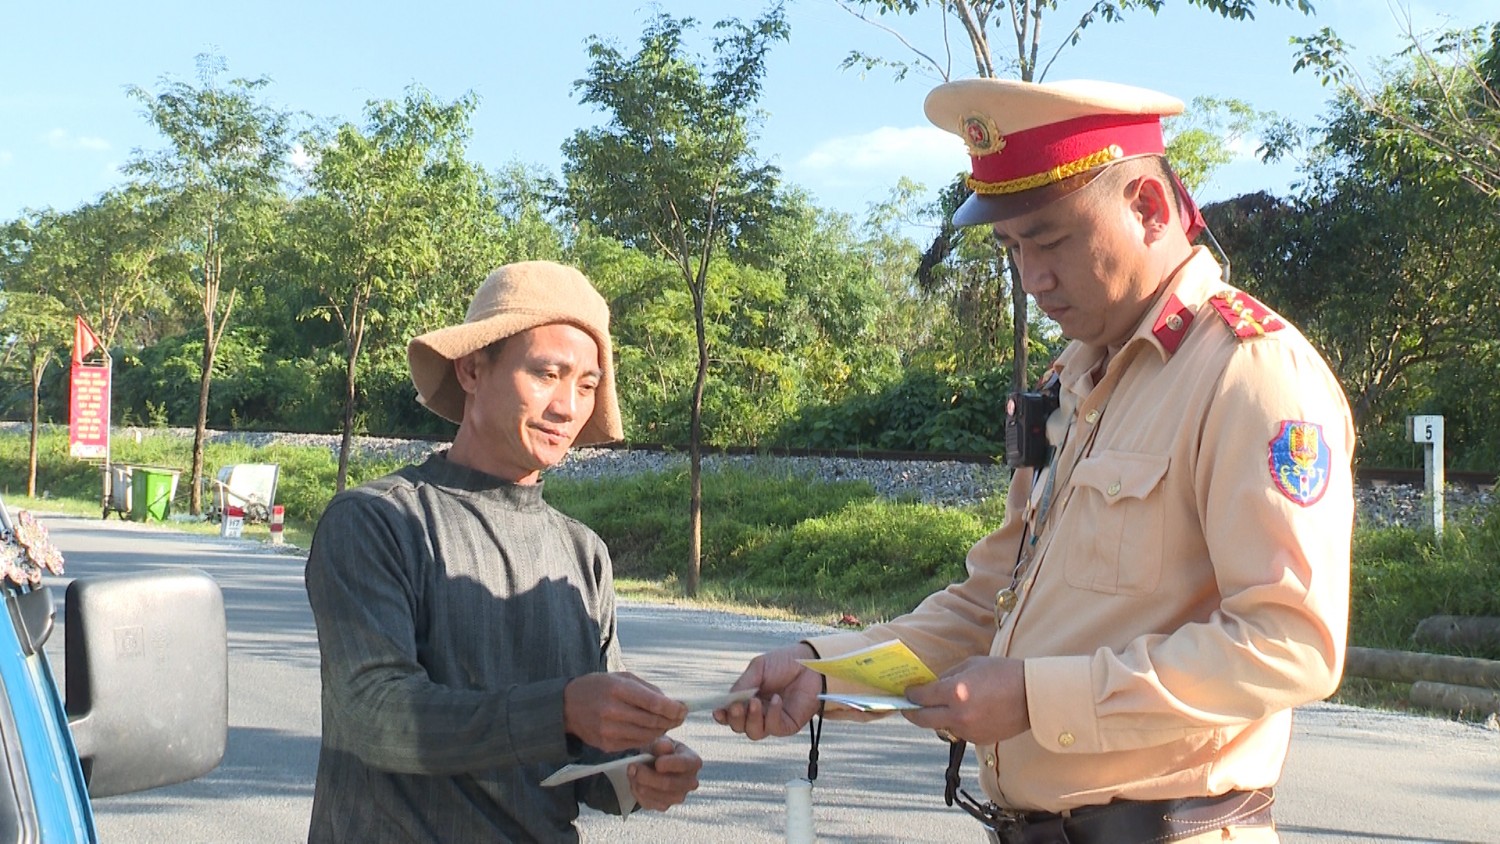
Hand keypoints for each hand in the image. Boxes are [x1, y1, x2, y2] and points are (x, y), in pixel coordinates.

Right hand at [563, 672, 687, 752]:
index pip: (654, 703)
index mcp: (618, 689)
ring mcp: (609, 731)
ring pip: (647, 735)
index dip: (673, 708)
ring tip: (667, 723)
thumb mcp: (622, 677)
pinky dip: (647, 738)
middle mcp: (613, 711)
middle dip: (671, 720)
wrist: (567, 706)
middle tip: (680, 717)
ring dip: (662, 730)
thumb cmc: (598, 687)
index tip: (684, 709)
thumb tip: (672, 703)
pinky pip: (636, 744)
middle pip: (653, 721)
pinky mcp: (607, 745)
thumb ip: (648, 689)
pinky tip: (650, 730)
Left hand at [628, 737, 701, 810]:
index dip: (670, 764)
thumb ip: (662, 744)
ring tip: (631, 772)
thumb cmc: (659, 750)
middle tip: (632, 766)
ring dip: (639, 784)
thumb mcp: (660, 742)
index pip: (684, 765)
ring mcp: (678, 797)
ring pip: (656, 795)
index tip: (657, 762)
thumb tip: (665, 746)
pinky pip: (648, 803)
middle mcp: (690, 782)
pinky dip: (637, 793)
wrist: (653, 763)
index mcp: (693, 762)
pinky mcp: (664, 806)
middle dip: (646, 776)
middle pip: (668, 784)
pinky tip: (634, 781)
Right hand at [713, 643, 821, 739]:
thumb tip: (728, 701)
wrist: (809, 664)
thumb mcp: (758, 668)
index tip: (718, 712)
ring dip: (751, 719)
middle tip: (737, 707)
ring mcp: (771, 720)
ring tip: (756, 702)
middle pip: (738, 726)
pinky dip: (772, 715)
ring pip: (753, 732)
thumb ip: (743, 684)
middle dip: (735, 719)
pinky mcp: (787, 725)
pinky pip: (773, 727)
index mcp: (746, 698)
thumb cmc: (783, 663)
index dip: (722, 716)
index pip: (729, 713)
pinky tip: (777, 700)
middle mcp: (757, 712)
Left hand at [902, 656, 1028, 745]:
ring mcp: (969, 730)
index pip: (922, 697)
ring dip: (939, 718)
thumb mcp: (972, 665)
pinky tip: (969, 712)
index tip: (908, 692)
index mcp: (955, 693)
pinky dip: (958, 724)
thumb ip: (949, 676)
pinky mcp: (979, 740)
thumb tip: (932, 685)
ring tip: (946, 706)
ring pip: (942, 727)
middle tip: (908, 708)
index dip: (911, 694)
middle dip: (911, 714)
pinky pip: (960, 732)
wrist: (1033, 695)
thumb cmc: (1004, 673)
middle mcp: (958, 715)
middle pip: (923, 720)